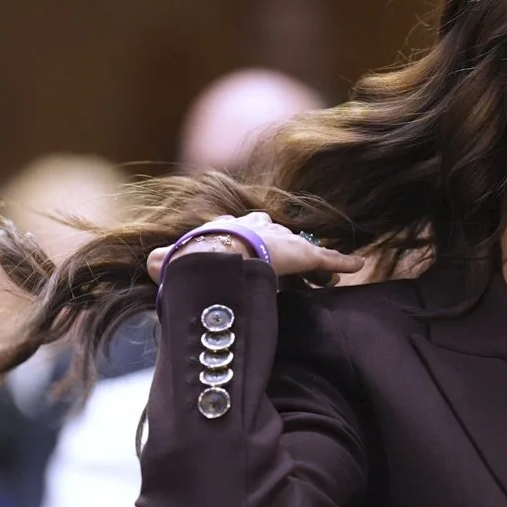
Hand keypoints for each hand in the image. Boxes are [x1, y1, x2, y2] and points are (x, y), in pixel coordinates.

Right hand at [148, 212, 366, 282]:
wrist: (215, 255)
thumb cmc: (194, 259)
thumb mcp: (177, 261)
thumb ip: (167, 264)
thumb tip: (148, 263)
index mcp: (231, 229)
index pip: (247, 230)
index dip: (254, 240)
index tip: (258, 251)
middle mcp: (260, 228)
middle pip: (279, 235)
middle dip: (286, 248)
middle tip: (291, 266)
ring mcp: (282, 241)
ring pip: (305, 250)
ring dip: (316, 263)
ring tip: (326, 278)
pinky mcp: (303, 255)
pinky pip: (329, 259)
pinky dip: (343, 261)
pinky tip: (358, 265)